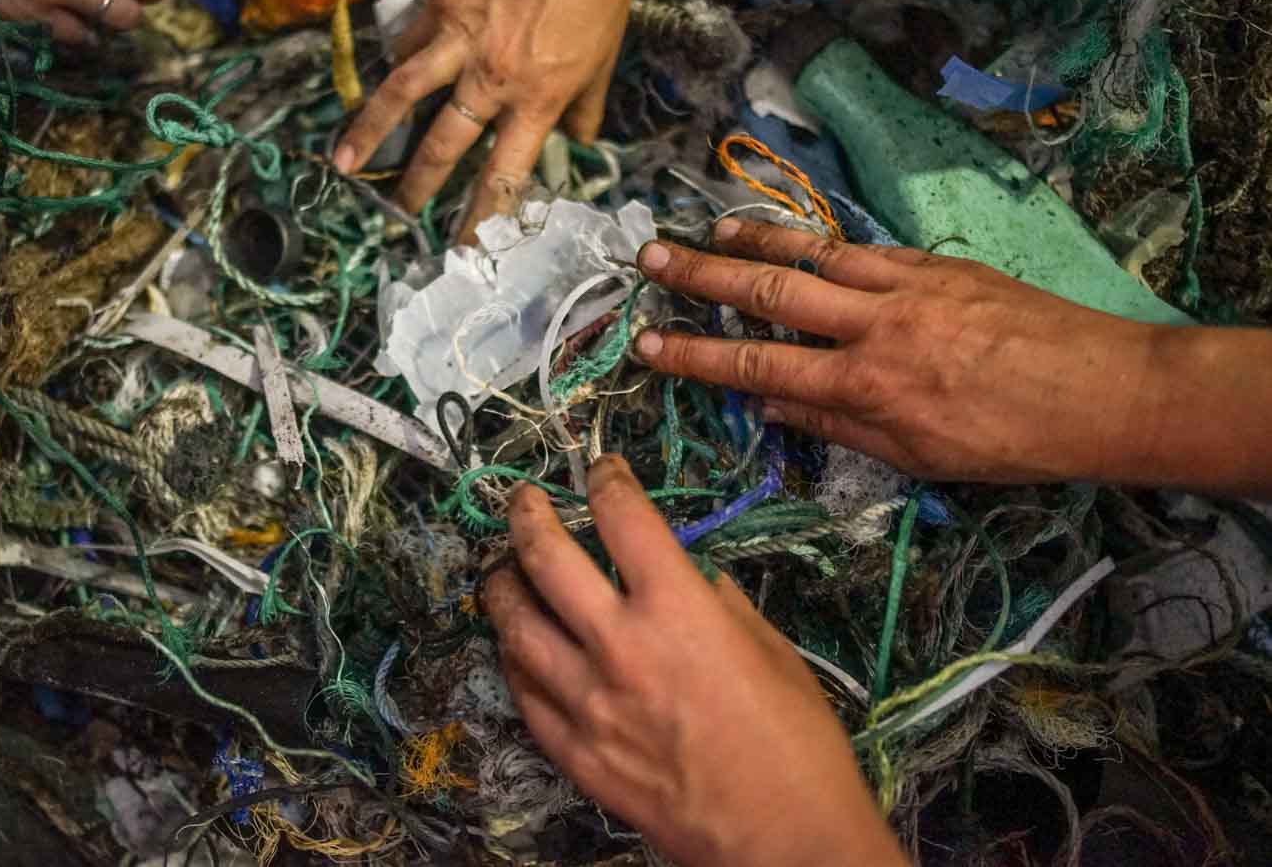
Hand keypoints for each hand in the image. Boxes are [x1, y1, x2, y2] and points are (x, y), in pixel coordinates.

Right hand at [331, 0, 636, 238]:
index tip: (465, 249)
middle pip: (443, 148)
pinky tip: (379, 83)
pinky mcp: (440, 7)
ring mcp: (459, 42)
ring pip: (402, 97)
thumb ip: (584, 108)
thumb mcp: (604, 60)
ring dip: (369, 135)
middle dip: (418, 188)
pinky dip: (394, 66)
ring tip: (344, 166)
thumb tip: (579, 141)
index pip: (503, 176)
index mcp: (537, 101)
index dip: (482, 217)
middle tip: (400, 216)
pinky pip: (409, 46)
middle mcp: (492, 80)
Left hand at [483, 457, 904, 866]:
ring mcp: (587, 701)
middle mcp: (619, 644)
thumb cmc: (797, 744)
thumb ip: (722, 606)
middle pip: (546, 557)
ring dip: (502, 585)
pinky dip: (514, 659)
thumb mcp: (772, 651)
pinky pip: (523, 693)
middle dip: (528, 515)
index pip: (622, 516)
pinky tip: (515, 645)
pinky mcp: (574, 751)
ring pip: (515, 624)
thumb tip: (698, 583)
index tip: (601, 470)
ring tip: (501, 569)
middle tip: (523, 500)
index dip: (606, 480)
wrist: (784, 840)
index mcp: (677, 607)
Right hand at [632, 218, 1169, 484]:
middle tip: (651, 256)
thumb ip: (838, 427)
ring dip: (756, 239)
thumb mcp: (919, 458)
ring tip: (709, 229)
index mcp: (866, 388)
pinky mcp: (938, 265)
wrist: (1105, 392)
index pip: (759, 364)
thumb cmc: (1012, 442)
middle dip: (703, 275)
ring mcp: (906, 287)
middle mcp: (875, 328)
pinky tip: (798, 240)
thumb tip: (769, 405)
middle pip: (771, 293)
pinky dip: (822, 243)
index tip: (647, 342)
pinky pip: (865, 250)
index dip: (696, 354)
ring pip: (814, 255)